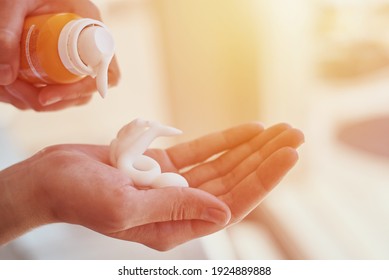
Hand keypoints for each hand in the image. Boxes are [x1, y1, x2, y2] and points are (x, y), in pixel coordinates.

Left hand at [0, 0, 119, 110]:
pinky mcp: (65, 63)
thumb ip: (6, 32)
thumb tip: (5, 77)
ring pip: (72, 94)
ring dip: (39, 100)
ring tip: (8, 88)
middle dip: (52, 100)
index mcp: (92, 25)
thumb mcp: (15, 2)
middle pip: (87, 89)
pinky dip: (35, 94)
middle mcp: (91, 44)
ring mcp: (79, 56)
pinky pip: (60, 88)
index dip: (80, 90)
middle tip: (15, 91)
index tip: (45, 97)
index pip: (105, 71)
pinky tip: (12, 86)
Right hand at [0, 122, 302, 249]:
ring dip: (251, 147)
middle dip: (265, 158)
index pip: (232, 203)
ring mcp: (174, 185)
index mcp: (175, 227)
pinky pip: (201, 152)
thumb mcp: (125, 209)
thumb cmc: (79, 198)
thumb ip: (176, 210)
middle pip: (235, 181)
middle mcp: (181, 207)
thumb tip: (225, 213)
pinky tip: (248, 130)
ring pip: (223, 165)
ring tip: (279, 128)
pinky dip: (224, 140)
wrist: (52, 178)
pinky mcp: (164, 166)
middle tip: (294, 133)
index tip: (288, 155)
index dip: (263, 179)